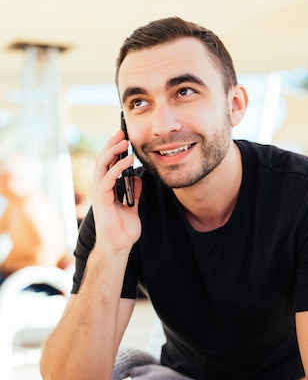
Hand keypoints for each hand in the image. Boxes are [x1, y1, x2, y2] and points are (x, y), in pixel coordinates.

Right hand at [91, 131, 141, 252]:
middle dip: (112, 145)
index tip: (124, 138)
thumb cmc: (123, 230)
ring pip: (102, 166)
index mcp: (107, 189)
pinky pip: (108, 179)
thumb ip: (133, 192)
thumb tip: (136, 178)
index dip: (115, 150)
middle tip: (122, 133)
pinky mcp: (101, 200)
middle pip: (103, 160)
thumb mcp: (133, 206)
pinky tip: (127, 161)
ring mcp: (99, 193)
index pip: (108, 164)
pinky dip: (117, 168)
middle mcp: (101, 188)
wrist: (119, 246)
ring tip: (123, 141)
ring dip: (112, 152)